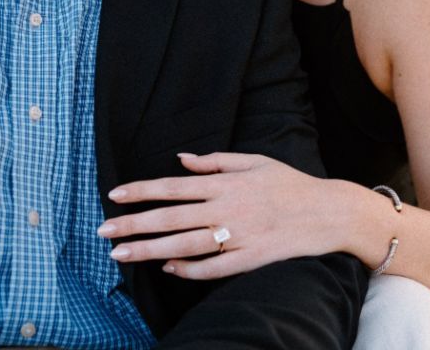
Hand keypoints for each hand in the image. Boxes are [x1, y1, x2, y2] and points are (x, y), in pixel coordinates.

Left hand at [98, 152, 339, 279]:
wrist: (327, 212)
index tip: (114, 195)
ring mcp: (238, 237)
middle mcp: (226, 209)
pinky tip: (168, 269)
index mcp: (225, 183)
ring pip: (185, 246)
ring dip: (150, 250)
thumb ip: (215, 161)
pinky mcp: (251, 260)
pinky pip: (214, 269)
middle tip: (102, 231)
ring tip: (120, 254)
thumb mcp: (253, 161)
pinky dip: (189, 270)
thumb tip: (180, 159)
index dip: (142, 191)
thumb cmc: (288, 183)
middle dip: (134, 224)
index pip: (173, 187)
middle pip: (171, 219)